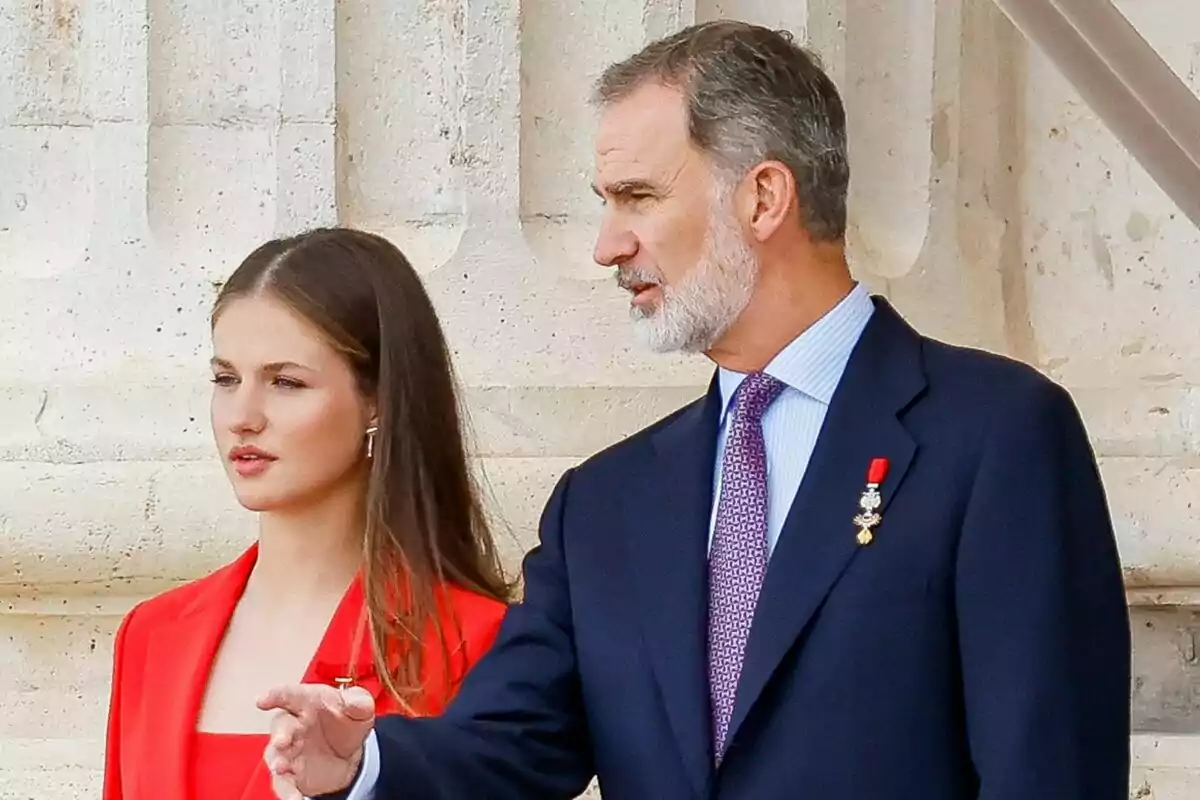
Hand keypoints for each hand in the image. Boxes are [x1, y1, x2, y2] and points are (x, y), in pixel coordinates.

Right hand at [257, 683, 375, 799]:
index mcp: (306, 702)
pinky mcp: (290, 774)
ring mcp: (288, 751)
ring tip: (281, 768)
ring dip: (277, 762)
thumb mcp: (359, 707)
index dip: (275, 696)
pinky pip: (284, 783)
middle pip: (281, 727)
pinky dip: (287, 792)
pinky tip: (295, 798)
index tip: (263, 700)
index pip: (289, 695)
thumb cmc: (345, 721)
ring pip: (276, 756)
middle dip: (280, 734)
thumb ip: (358, 702)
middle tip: (282, 741)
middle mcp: (292, 725)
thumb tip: (354, 703)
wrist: (349, 751)